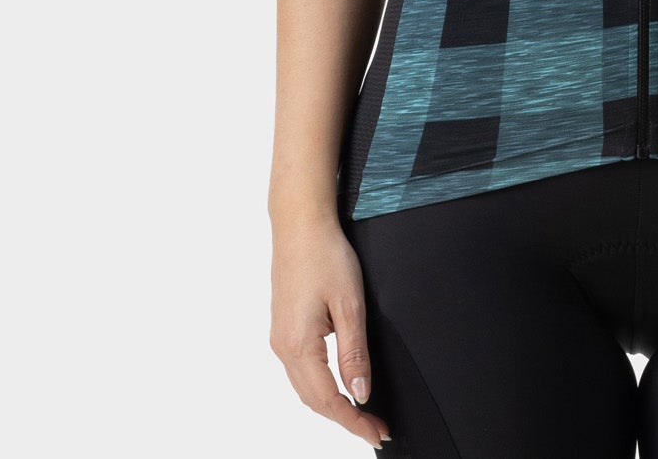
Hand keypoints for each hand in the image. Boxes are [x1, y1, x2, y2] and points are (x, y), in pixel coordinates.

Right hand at [270, 213, 391, 449]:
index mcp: (299, 345)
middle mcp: (283, 347)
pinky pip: (301, 371)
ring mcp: (280, 338)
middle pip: (314, 400)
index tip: (377, 433)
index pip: (328, 400)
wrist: (300, 224)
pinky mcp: (283, 328)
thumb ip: (354, 352)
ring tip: (362, 414)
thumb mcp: (350, 304)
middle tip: (376, 429)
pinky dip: (321, 387)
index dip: (354, 421)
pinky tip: (338, 387)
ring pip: (305, 388)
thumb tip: (360, 392)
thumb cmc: (325, 255)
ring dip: (332, 405)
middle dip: (345, 418)